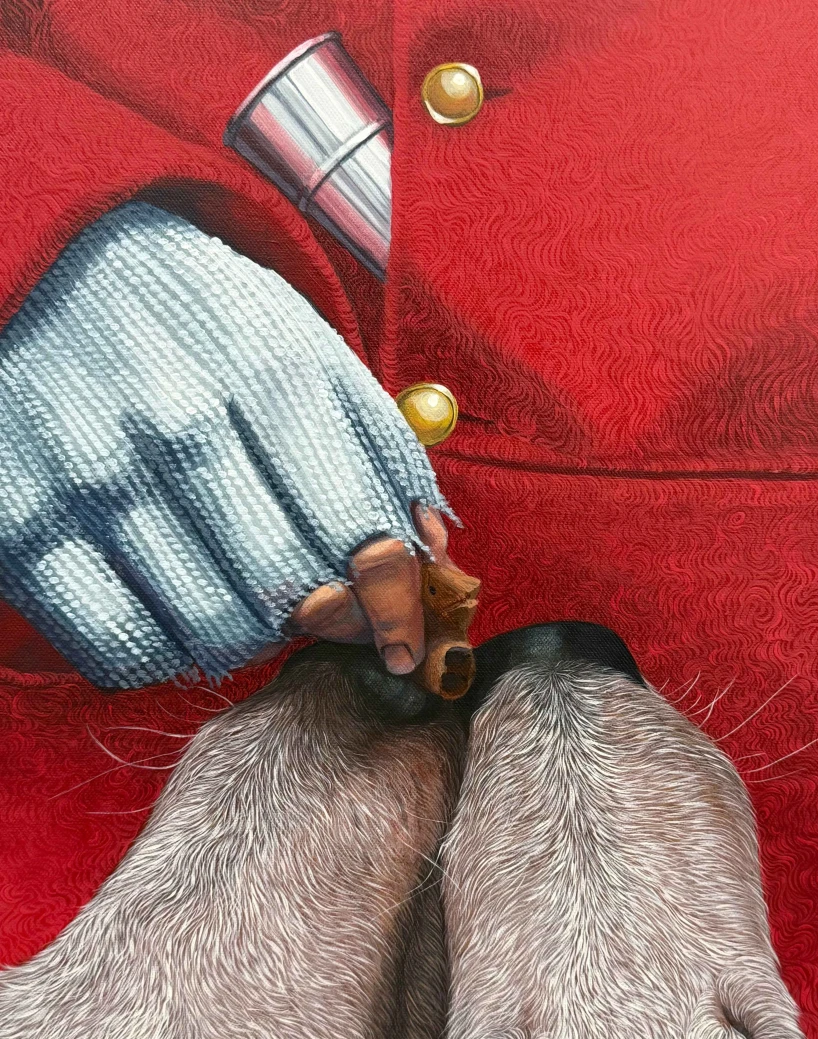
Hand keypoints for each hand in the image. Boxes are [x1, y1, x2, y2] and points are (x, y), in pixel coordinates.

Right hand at [0, 202, 448, 687]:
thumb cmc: (202, 321)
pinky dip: (163, 651)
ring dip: (250, 638)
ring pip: (212, 635)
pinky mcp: (18, 526)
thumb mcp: (303, 346)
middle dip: (327, 622)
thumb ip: (379, 446)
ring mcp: (92, 481)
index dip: (398, 606)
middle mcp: (179, 429)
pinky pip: (119, 649)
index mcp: (266, 375)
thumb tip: (435, 552)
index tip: (406, 637)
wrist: (53, 268)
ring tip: (245, 595)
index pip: (360, 532)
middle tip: (323, 610)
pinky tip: (173, 606)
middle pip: (291, 594)